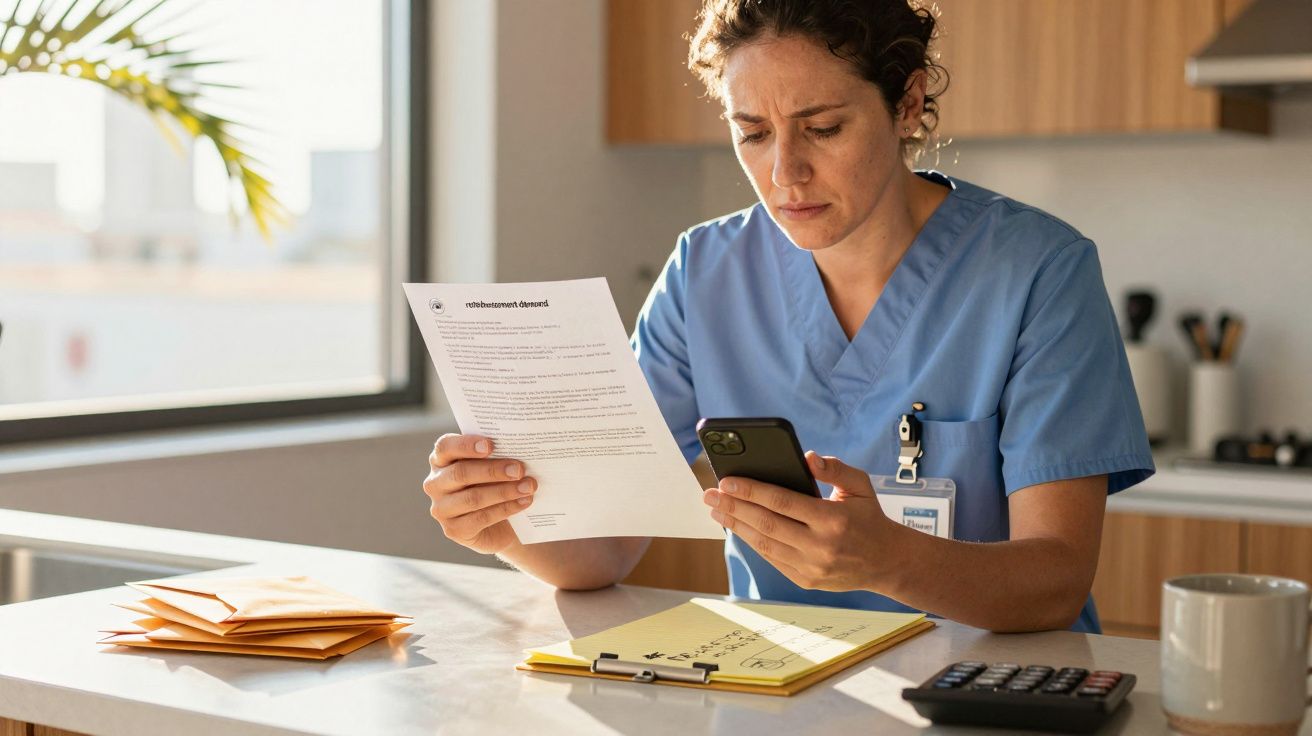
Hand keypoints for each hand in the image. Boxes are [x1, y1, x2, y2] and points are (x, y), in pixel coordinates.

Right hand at [424, 434, 536, 553]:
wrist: (500, 523)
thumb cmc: (494, 484)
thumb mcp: (492, 465)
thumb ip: (496, 455)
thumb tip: (518, 447)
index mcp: (440, 460)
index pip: (445, 447)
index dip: (466, 445)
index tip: (491, 445)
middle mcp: (435, 483)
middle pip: (461, 473)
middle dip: (493, 470)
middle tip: (519, 469)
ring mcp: (441, 509)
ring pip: (473, 498)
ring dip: (504, 491)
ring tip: (528, 486)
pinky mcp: (453, 530)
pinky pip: (481, 518)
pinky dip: (506, 508)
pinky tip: (523, 502)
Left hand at [702, 452, 900, 591]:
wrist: (886, 562)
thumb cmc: (869, 517)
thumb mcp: (860, 485)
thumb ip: (835, 468)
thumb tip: (806, 457)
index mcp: (833, 519)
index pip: (782, 502)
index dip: (751, 491)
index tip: (726, 481)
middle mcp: (820, 546)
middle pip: (766, 524)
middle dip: (734, 508)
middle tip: (709, 495)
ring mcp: (812, 567)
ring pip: (764, 545)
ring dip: (736, 526)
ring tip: (717, 511)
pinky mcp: (805, 580)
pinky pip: (772, 559)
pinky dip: (752, 542)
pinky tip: (738, 527)